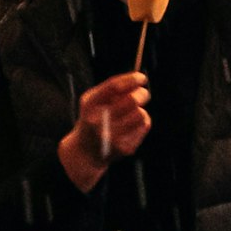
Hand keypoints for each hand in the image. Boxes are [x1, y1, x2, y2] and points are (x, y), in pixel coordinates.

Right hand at [61, 69, 150, 189]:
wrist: (86, 152)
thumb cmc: (94, 119)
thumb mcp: (93, 101)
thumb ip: (111, 89)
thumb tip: (138, 79)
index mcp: (90, 106)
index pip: (113, 87)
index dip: (130, 79)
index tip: (141, 78)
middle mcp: (99, 122)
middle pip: (131, 100)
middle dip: (142, 94)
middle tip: (143, 94)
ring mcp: (112, 137)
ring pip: (141, 113)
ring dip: (140, 110)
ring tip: (132, 113)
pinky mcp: (125, 148)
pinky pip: (144, 126)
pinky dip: (141, 122)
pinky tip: (131, 126)